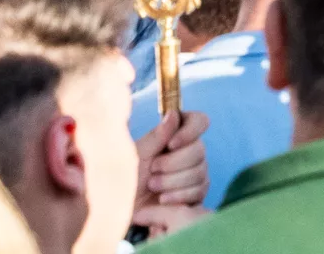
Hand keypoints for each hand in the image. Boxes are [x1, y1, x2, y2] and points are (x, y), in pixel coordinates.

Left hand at [134, 107, 211, 233]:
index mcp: (174, 134)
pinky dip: (179, 195)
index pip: (199, 121)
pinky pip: (200, 191)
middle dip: (174, 163)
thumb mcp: (137, 155)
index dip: (190, 131)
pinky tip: (163, 199)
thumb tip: (174, 115)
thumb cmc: (125, 177)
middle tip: (152, 171)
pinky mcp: (196, 192)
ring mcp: (195, 171)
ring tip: (152, 186)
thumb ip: (156, 137)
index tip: (171, 144)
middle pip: (199, 150)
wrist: (123, 208)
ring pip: (200, 172)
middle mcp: (188, 150)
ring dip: (173, 182)